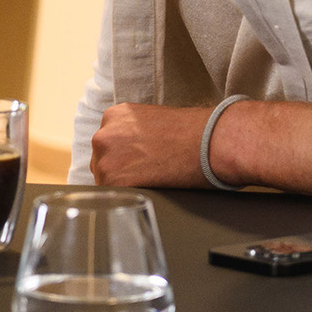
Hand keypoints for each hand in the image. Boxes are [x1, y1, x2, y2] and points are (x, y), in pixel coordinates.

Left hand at [89, 103, 209, 187]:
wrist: (209, 141)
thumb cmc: (191, 132)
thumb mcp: (152, 120)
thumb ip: (132, 132)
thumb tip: (129, 152)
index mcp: (114, 116)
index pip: (106, 143)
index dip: (122, 156)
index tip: (137, 161)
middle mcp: (104, 134)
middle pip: (101, 161)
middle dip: (119, 169)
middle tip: (146, 172)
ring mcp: (107, 157)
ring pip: (105, 179)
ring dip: (123, 184)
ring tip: (151, 179)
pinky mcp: (115, 180)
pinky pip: (114, 194)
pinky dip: (129, 195)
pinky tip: (149, 188)